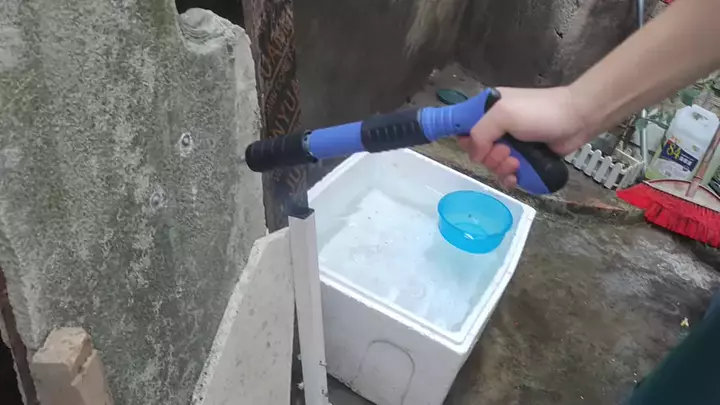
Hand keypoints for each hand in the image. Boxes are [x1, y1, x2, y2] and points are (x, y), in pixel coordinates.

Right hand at [457, 86, 592, 188]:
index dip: (466, 141)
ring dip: (501, 168)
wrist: (577, 119)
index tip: (476, 148)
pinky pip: (506, 173)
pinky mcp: (523, 158)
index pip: (462, 128)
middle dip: (489, 157)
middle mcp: (496, 127)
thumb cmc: (539, 112)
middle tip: (506, 152)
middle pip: (476, 151)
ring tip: (517, 162)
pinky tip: (516, 177)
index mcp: (487, 111)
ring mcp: (510, 144)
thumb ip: (480, 132)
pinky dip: (509, 177)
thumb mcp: (503, 115)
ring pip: (491, 165)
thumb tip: (476, 155)